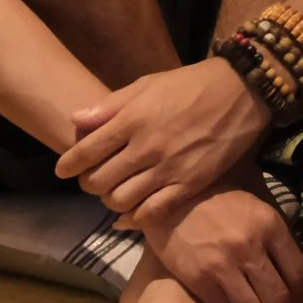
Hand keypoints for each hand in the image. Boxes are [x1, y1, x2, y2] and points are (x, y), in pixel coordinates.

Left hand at [58, 55, 269, 224]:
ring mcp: (168, 169)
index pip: (87, 151)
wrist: (241, 92)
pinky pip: (152, 212)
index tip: (62, 170)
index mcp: (132, 119)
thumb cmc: (190, 84)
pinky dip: (135, 218)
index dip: (68, 164)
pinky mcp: (190, 185)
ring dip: (110, 201)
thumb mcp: (146, 84)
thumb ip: (110, 106)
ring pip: (121, 200)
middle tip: (91, 180)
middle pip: (99, 181)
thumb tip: (76, 120)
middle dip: (88, 183)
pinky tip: (131, 214)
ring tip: (112, 193)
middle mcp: (146, 147)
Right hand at [138, 184, 302, 302]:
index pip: (298, 273)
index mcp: (269, 225)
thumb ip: (274, 239)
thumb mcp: (254, 209)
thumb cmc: (217, 203)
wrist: (170, 198)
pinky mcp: (198, 278)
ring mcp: (223, 264)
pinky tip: (224, 298)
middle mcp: (249, 245)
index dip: (298, 295)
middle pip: (279, 299)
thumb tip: (292, 278)